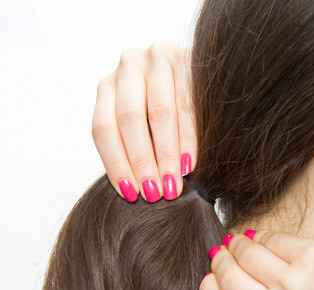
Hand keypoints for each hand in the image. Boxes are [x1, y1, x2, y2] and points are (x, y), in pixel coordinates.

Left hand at [92, 43, 195, 202]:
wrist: (198, 75)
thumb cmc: (164, 114)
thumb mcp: (140, 127)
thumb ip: (133, 148)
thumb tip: (133, 193)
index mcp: (108, 86)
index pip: (103, 127)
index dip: (116, 163)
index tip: (131, 194)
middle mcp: (129, 67)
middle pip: (129, 118)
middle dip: (142, 160)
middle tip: (154, 193)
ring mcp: (158, 59)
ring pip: (158, 112)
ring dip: (165, 154)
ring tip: (172, 185)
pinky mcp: (187, 59)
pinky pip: (186, 105)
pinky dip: (188, 139)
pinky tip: (189, 164)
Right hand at [200, 231, 313, 289]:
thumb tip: (219, 274)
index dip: (209, 284)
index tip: (213, 275)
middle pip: (226, 274)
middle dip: (222, 259)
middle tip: (226, 253)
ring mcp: (295, 284)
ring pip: (246, 251)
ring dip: (241, 244)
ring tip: (245, 243)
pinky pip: (275, 238)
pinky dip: (269, 238)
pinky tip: (271, 242)